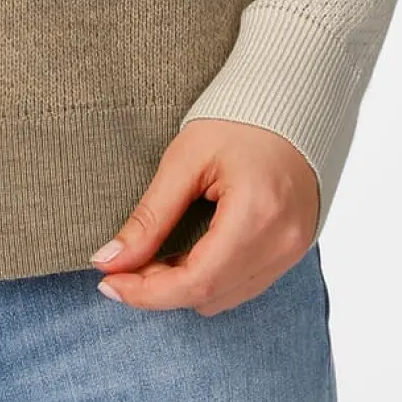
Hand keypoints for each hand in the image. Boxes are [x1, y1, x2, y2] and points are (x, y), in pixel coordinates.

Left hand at [88, 119, 319, 312]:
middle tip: (123, 264)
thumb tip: (109, 260)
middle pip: (209, 295)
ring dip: (184, 286)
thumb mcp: (185, 160)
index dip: (147, 293)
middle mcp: (282, 242)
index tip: (108, 283)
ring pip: (225, 298)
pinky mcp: (293, 251)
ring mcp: (292, 250)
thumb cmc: (238, 121)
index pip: (197, 280)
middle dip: (159, 289)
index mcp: (257, 214)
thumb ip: (149, 217)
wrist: (291, 104)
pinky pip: (243, 285)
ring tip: (155, 255)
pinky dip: (210, 278)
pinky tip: (188, 253)